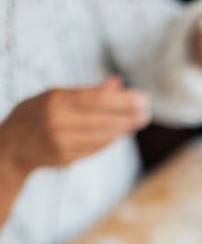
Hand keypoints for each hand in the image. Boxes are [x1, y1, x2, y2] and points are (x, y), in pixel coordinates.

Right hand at [0, 77, 149, 177]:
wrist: (11, 146)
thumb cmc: (37, 113)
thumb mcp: (55, 95)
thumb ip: (87, 91)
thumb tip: (118, 84)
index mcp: (56, 100)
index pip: (98, 99)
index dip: (124, 100)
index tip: (143, 99)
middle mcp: (58, 122)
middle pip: (104, 120)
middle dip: (129, 117)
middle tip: (146, 113)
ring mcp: (62, 143)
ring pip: (103, 137)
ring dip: (124, 130)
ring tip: (138, 122)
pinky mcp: (66, 159)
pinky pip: (96, 149)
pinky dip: (111, 140)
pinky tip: (122, 133)